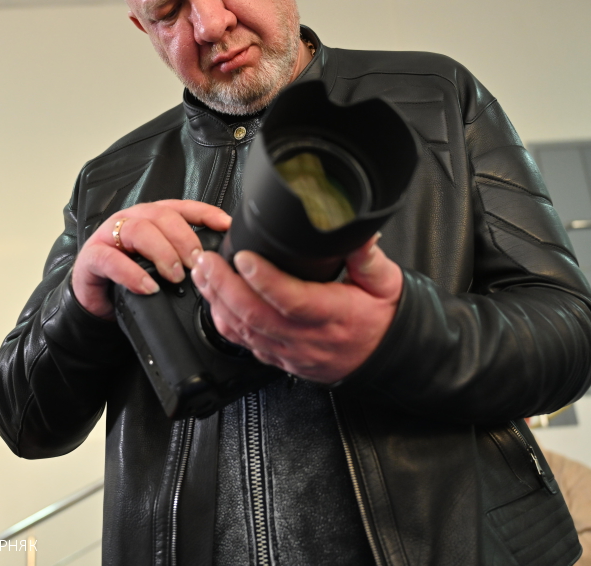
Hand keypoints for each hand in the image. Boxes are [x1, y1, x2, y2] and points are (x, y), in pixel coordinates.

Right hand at [71, 200, 231, 318]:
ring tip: (175, 276)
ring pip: (139, 230)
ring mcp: (109, 235)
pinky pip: (112, 259)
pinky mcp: (92, 256)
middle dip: (185, 239)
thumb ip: (182, 256)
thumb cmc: (130, 277)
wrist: (95, 298)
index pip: (182, 207)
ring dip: (162, 253)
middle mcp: (131, 220)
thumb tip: (215, 263)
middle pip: (162, 216)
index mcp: (151, 218)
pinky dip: (132, 274)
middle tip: (197, 263)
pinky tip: (147, 287)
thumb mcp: (160, 264)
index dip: (205, 213)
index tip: (226, 226)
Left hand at [191, 235, 401, 383]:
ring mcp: (292, 353)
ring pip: (245, 332)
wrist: (387, 358)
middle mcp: (309, 338)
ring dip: (218, 303)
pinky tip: (213, 301)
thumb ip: (367, 255)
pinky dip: (224, 323)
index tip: (244, 256)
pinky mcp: (281, 360)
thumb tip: (359, 230)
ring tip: (203, 274)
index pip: (293, 300)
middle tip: (207, 260)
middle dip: (225, 287)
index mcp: (335, 315)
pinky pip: (246, 345)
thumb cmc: (382, 318)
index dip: (265, 279)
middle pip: (257, 317)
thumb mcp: (385, 282)